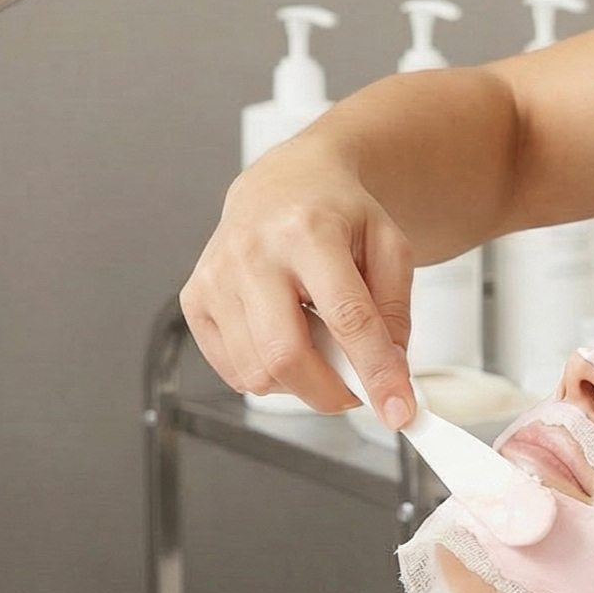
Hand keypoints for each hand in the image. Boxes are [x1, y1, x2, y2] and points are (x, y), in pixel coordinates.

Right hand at [178, 129, 418, 426]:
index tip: (399, 409)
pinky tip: (285, 339)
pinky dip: (267, 374)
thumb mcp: (388, 244)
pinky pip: (233, 370)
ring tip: (318, 345)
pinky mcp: (194, 299)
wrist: (283, 183)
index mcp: (308, 231)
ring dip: (299, 383)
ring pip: (256, 372)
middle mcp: (253, 252)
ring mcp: (216, 277)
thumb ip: (395, 309)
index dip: (376, 372)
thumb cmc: (337, 213)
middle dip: (330, 393)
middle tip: (356, 390)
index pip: (347, 318)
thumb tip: (390, 373)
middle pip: (286, 356)